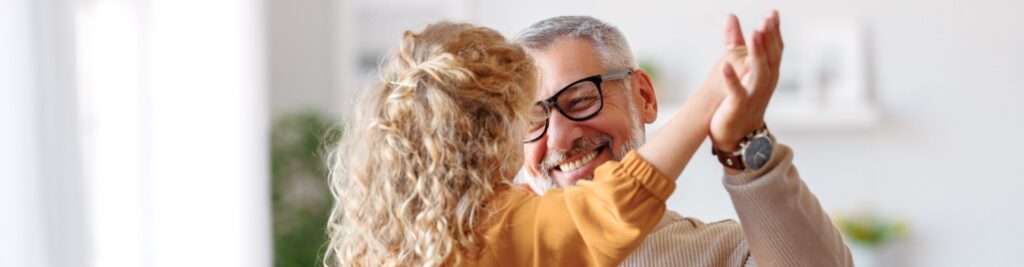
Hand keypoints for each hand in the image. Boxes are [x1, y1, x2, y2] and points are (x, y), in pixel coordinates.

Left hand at [709, 11, 783, 151]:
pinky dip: (731, 79)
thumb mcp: (741, 68)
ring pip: (759, 73)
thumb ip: (735, 42)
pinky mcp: (738, 106)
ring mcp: (753, 96)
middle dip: (769, 39)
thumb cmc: (738, 100)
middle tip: (767, 20)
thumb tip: (730, 16)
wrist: (736, 136)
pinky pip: (736, 92)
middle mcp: (764, 84)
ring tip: (754, 35)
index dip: (774, 32)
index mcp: (767, 74)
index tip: (773, 14)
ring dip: (757, 54)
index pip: (775, 50)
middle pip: (771, 59)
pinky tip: (724, 66)